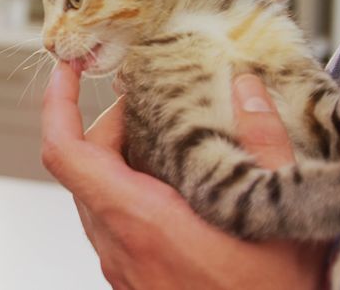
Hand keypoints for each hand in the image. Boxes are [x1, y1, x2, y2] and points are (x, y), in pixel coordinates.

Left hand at [41, 63, 326, 288]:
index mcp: (141, 221)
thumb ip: (263, 145)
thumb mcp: (282, 217)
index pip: (65, 153)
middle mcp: (119, 246)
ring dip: (118, 159)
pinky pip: (113, 223)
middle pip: (82, 167)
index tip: (68, 70)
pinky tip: (176, 186)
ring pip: (96, 196)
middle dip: (106, 125)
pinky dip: (130, 191)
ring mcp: (123, 267)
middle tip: (146, 102)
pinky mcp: (134, 280)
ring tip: (164, 139)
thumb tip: (246, 90)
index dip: (57, 103)